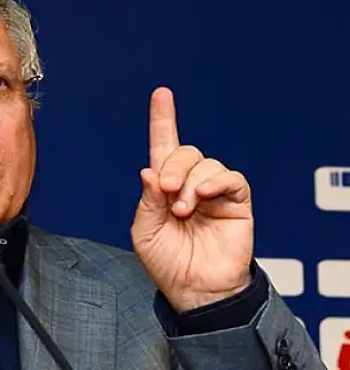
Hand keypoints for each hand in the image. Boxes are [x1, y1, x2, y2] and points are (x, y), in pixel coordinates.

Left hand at [131, 87, 253, 311]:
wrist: (195, 289)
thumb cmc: (168, 262)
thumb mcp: (145, 231)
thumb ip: (147, 200)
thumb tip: (150, 170)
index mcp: (164, 188)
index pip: (163, 147)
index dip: (163, 120)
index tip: (161, 94)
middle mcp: (189, 184)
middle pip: (184, 151)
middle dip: (173, 166)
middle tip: (167, 191)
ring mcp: (213, 191)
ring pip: (206, 163)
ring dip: (191, 183)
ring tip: (183, 211)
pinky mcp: (236, 202)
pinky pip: (231, 178)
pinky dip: (215, 182)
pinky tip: (203, 198)